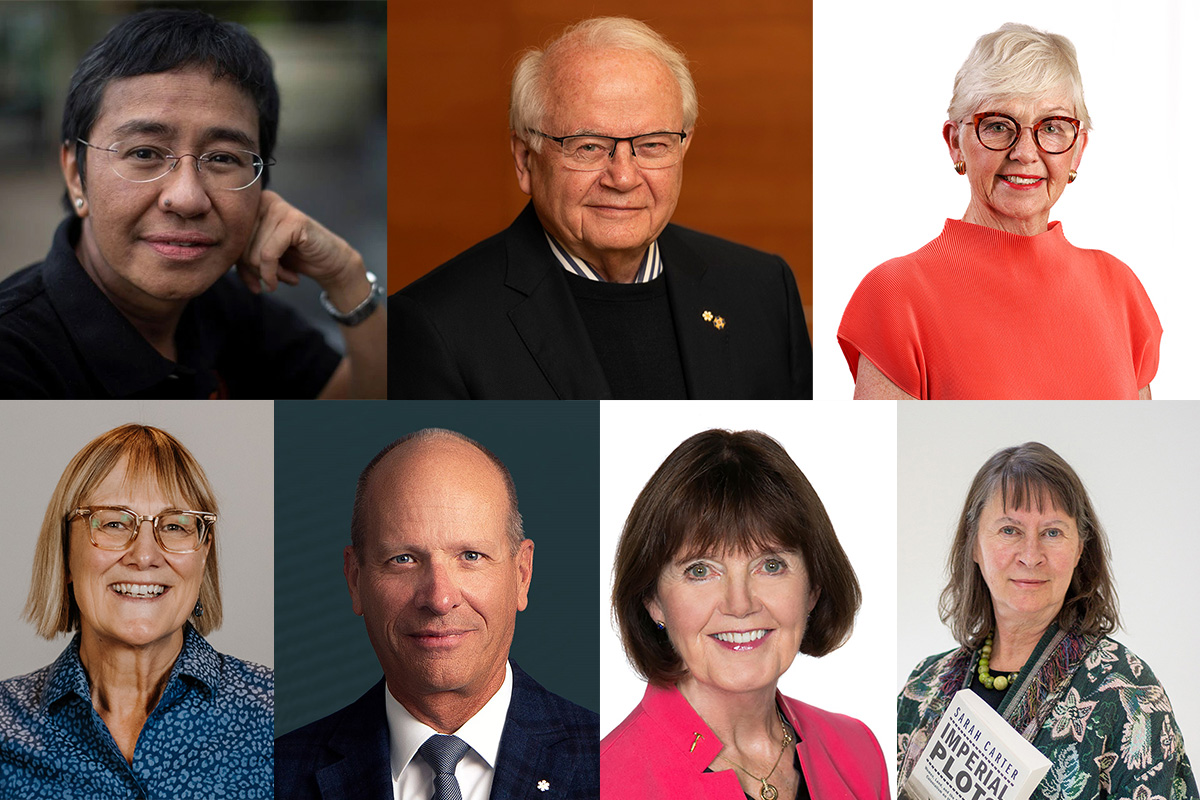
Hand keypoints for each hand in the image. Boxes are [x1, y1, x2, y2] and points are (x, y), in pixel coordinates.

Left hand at [237, 190, 365, 298]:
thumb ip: (241, 254)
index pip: (232, 240)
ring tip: (286, 278)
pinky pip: (268, 255)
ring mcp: (279, 208)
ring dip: (270, 275)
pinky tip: (290, 279)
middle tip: (275, 281)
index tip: (254, 284)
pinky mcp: (293, 220)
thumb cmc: (297, 259)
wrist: (331, 262)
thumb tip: (220, 262)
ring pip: (254, 253)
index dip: (241, 267)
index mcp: (252, 205)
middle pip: (240, 246)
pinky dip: (274, 273)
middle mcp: (263, 201)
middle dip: (257, 272)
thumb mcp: (262, 255)